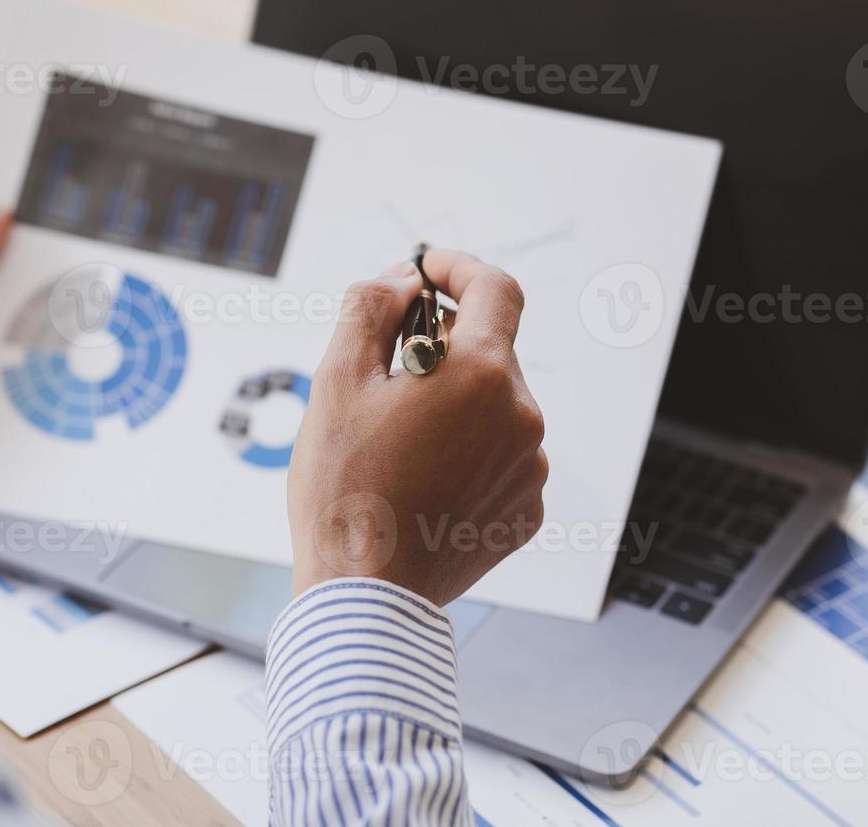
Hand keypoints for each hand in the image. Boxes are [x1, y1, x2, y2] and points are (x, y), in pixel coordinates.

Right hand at [287, 251, 547, 605]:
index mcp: (481, 373)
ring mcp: (530, 467)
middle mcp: (521, 415)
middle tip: (386, 378)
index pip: (496, 288)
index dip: (459, 270)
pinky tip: (422, 482)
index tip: (426, 274)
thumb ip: (372, 308)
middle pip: (490, 351)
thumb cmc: (343, 488)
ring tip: (399, 445)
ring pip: (494, 406)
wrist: (365, 596)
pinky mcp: (527, 510)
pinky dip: (467, 453)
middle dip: (442, 350)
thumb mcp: (337, 380)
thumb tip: (406, 282)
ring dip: (454, 405)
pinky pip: (501, 457)